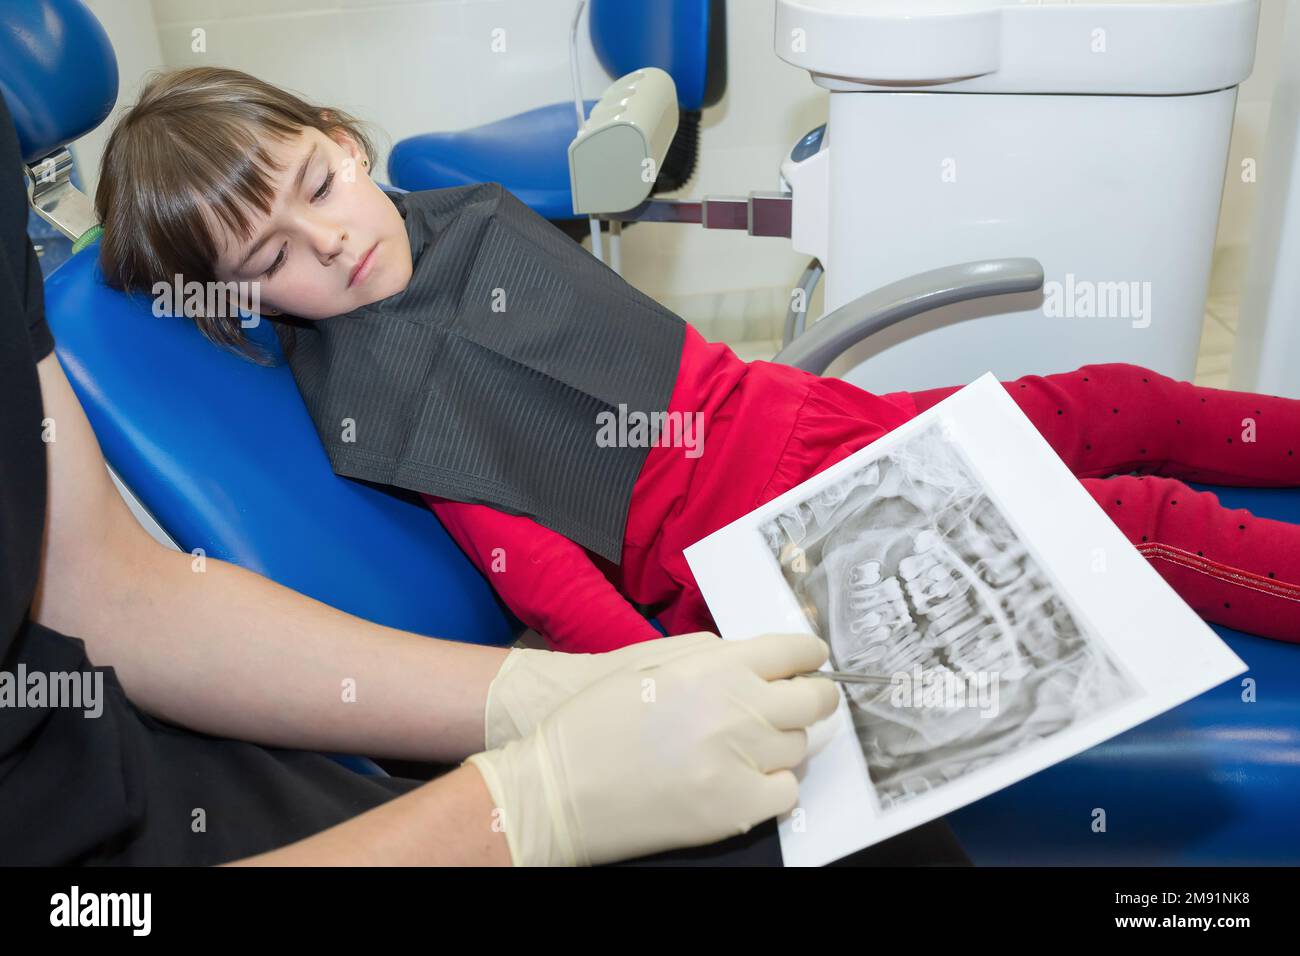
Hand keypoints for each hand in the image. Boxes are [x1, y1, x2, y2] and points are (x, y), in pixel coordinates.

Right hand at [466, 632, 838, 865]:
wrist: (557, 789)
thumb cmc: (595, 722)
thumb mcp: (650, 664)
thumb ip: (711, 658)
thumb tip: (758, 661)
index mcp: (715, 666)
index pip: (792, 651)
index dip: (808, 655)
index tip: (811, 662)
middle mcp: (737, 708)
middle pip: (812, 700)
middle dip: (812, 698)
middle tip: (800, 704)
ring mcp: (741, 760)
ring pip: (798, 746)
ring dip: (781, 743)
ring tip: (745, 747)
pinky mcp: (736, 807)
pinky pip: (785, 792)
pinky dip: (772, 786)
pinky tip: (743, 781)